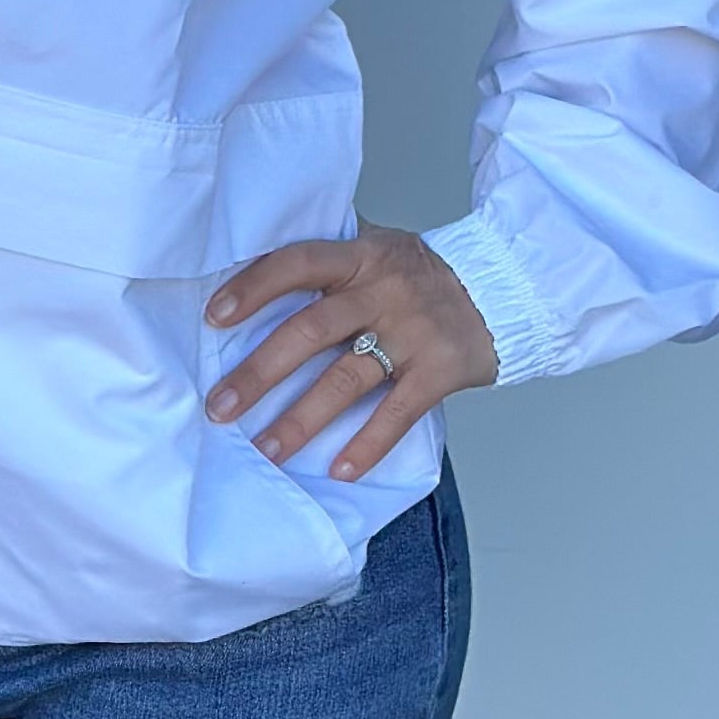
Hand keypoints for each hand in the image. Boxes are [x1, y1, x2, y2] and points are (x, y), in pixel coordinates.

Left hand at [204, 222, 497, 483]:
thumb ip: (328, 259)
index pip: (297, 263)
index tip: (213, 318)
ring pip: (346, 379)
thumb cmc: (423, 275)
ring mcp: (413, 331)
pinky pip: (398, 412)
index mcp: (360, 255)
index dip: (254, 288)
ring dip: (301, 419)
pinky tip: (339, 470)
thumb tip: (249, 274)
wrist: (506, 287)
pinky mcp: (441, 370)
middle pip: (311, 330)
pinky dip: (368, 444)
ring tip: (266, 450)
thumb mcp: (378, 248)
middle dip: (259, 373)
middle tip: (221, 407)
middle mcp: (384, 290)